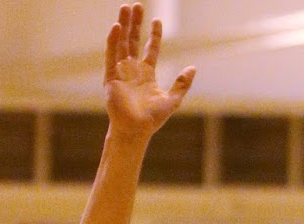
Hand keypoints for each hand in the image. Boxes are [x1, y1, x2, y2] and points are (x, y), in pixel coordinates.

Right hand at [104, 4, 195, 137]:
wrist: (136, 131)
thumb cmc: (152, 119)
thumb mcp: (172, 99)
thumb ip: (182, 84)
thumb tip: (193, 68)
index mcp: (146, 74)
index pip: (150, 49)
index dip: (154, 34)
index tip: (157, 20)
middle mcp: (133, 70)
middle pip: (133, 41)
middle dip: (135, 23)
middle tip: (137, 5)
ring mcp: (121, 71)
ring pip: (122, 43)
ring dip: (123, 25)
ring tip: (125, 7)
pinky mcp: (110, 76)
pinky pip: (111, 55)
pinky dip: (113, 41)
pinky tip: (116, 27)